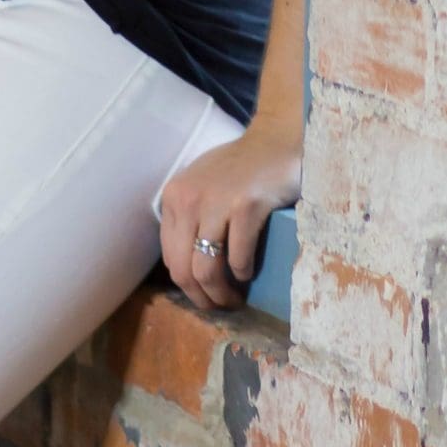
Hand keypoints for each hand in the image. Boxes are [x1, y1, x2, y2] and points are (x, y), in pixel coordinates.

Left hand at [158, 116, 301, 313]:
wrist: (276, 139)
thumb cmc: (242, 166)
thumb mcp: (202, 187)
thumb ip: (190, 218)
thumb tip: (188, 266)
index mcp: (173, 198)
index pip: (170, 257)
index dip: (185, 284)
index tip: (203, 294)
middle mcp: (187, 200)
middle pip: (183, 269)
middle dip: (201, 297)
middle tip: (220, 307)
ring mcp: (216, 203)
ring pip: (207, 269)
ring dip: (222, 293)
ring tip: (235, 299)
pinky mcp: (246, 207)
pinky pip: (237, 256)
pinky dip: (243, 273)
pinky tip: (249, 274)